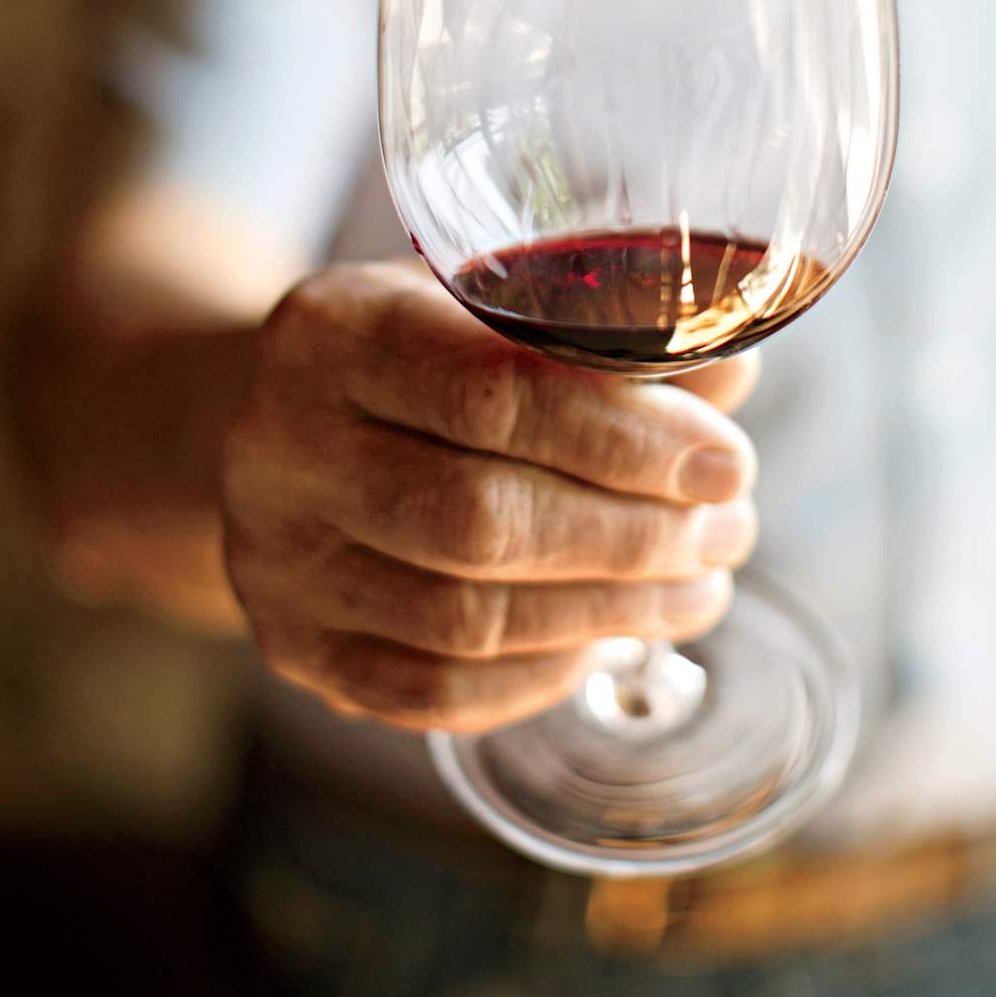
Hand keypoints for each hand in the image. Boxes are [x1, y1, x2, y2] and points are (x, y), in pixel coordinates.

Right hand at [220, 260, 757, 733]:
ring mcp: (276, 560)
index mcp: (333, 328)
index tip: (725, 465)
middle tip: (729, 532)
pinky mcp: (292, 647)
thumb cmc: (408, 352)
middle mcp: (283, 445)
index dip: (626, 436)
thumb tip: (732, 379)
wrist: (263, 422)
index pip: (493, 391)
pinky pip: (433, 692)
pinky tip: (606, 641)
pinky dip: (540, 676)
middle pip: (480, 517)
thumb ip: (602, 335)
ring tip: (696, 589)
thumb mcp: (483, 304)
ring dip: (608, 612)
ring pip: (466, 618)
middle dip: (632, 536)